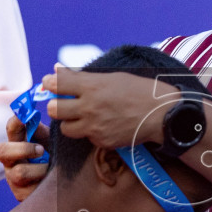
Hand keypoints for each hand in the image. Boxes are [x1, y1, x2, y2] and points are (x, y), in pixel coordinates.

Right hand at [0, 113, 48, 202]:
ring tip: (50, 169)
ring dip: (39, 169)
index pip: (11, 129)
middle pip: (2, 151)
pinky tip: (50, 181)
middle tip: (41, 150)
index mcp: (17, 144)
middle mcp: (11, 161)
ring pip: (19, 172)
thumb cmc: (53, 159)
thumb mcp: (49, 143)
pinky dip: (43, 183)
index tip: (25, 116)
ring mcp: (13, 179)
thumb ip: (41, 132)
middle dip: (23, 149)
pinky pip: (30, 189)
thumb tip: (34, 117)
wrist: (62, 186)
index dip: (16, 122)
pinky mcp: (20, 195)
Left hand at [44, 68, 172, 150]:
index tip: (51, 83)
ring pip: (66, 128)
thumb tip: (58, 70)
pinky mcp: (102, 141)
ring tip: (81, 116)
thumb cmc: (138, 90)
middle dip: (55, 105)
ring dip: (70, 122)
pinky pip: (86, 138)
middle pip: (53, 109)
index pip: (56, 84)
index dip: (50, 83)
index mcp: (92, 86)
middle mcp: (90, 107)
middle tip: (63, 103)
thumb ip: (83, 76)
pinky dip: (90, 132)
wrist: (161, 114)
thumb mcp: (111, 77)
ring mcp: (95, 127)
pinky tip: (102, 124)